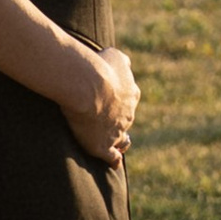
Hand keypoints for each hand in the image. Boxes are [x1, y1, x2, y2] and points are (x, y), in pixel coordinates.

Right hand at [61, 44, 137, 168]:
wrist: (89, 85)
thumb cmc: (98, 67)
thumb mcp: (115, 56)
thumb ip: (122, 62)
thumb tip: (126, 64)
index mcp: (131, 94)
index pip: (128, 99)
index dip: (119, 101)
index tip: (109, 99)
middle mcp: (128, 114)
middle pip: (125, 120)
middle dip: (117, 120)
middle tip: (103, 119)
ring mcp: (117, 131)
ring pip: (121, 138)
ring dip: (118, 140)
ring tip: (112, 142)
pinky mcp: (103, 145)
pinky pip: (112, 156)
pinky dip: (113, 159)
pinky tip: (113, 163)